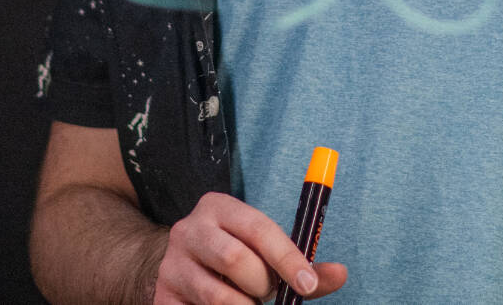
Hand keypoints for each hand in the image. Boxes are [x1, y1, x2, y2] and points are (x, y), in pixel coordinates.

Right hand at [153, 192, 347, 304]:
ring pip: (217, 297)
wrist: (178, 270)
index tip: (307, 285)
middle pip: (236, 260)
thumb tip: (340, 274)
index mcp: (218, 207)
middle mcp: (189, 229)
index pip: (259, 229)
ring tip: (248, 304)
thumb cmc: (233, 260)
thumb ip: (300, 265)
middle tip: (266, 294)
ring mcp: (171, 264)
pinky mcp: (162, 297)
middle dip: (262, 285)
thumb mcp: (262, 252)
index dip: (288, 259)